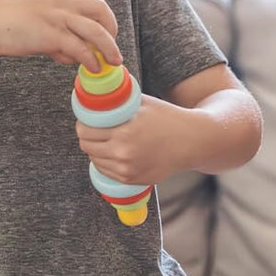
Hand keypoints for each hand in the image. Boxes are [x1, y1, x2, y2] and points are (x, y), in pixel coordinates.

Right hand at [0, 0, 120, 69]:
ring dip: (109, 47)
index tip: (104, 38)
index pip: (90, 5)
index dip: (102, 22)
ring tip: (113, 62)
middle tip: (113, 49)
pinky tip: (90, 68)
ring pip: (96, 30)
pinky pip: (79, 48)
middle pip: (100, 10)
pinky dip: (89, 59)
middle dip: (112, 30)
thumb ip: (54, 36)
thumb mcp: (33, 22)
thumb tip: (69, 55)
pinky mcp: (49, 34)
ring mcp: (56, 17)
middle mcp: (61, 2)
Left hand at [75, 93, 194, 185]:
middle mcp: (123, 153)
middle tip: (93, 130)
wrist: (192, 141)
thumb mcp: (143, 103)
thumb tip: (96, 95)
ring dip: (96, 150)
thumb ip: (119, 101)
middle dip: (87, 137)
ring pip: (95, 160)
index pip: (85, 131)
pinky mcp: (133, 180)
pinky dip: (107, 162)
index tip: (87, 120)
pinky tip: (116, 152)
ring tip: (106, 141)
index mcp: (124, 132)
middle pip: (87, 146)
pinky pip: (107, 172)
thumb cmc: (168, 118)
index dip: (83, 124)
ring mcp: (127, 169)